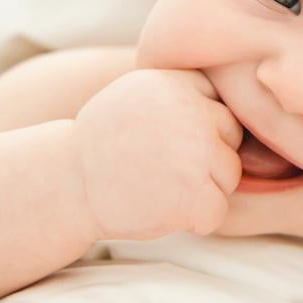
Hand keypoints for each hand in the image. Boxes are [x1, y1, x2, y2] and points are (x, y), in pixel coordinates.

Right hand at [71, 68, 242, 239]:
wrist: (65, 184)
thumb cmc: (105, 143)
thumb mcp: (138, 93)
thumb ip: (181, 88)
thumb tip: (238, 83)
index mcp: (175, 82)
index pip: (220, 104)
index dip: (198, 129)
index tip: (165, 141)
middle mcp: (190, 111)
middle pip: (232, 136)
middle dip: (207, 157)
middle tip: (163, 168)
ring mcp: (195, 152)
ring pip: (230, 174)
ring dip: (202, 189)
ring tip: (159, 186)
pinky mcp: (193, 194)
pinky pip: (218, 211)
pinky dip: (196, 220)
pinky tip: (162, 210)